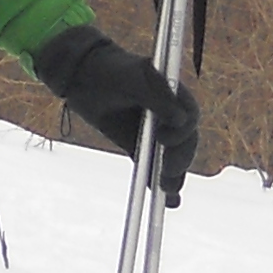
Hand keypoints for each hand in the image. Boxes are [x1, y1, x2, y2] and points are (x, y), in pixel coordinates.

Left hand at [34, 25, 199, 196]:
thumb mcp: (132, 77)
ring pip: (172, 159)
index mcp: (173, 94)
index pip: (190, 117)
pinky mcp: (138, 147)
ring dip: (174, 177)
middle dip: (180, 159)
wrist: (82, 75)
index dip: (183, 131)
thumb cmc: (110, 69)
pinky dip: (159, 185)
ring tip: (168, 195)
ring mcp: (154, 133)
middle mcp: (168, 115)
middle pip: (185, 142)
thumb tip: (180, 119)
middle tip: (167, 173)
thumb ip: (156, 95)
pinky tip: (168, 203)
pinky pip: (152, 167)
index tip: (164, 140)